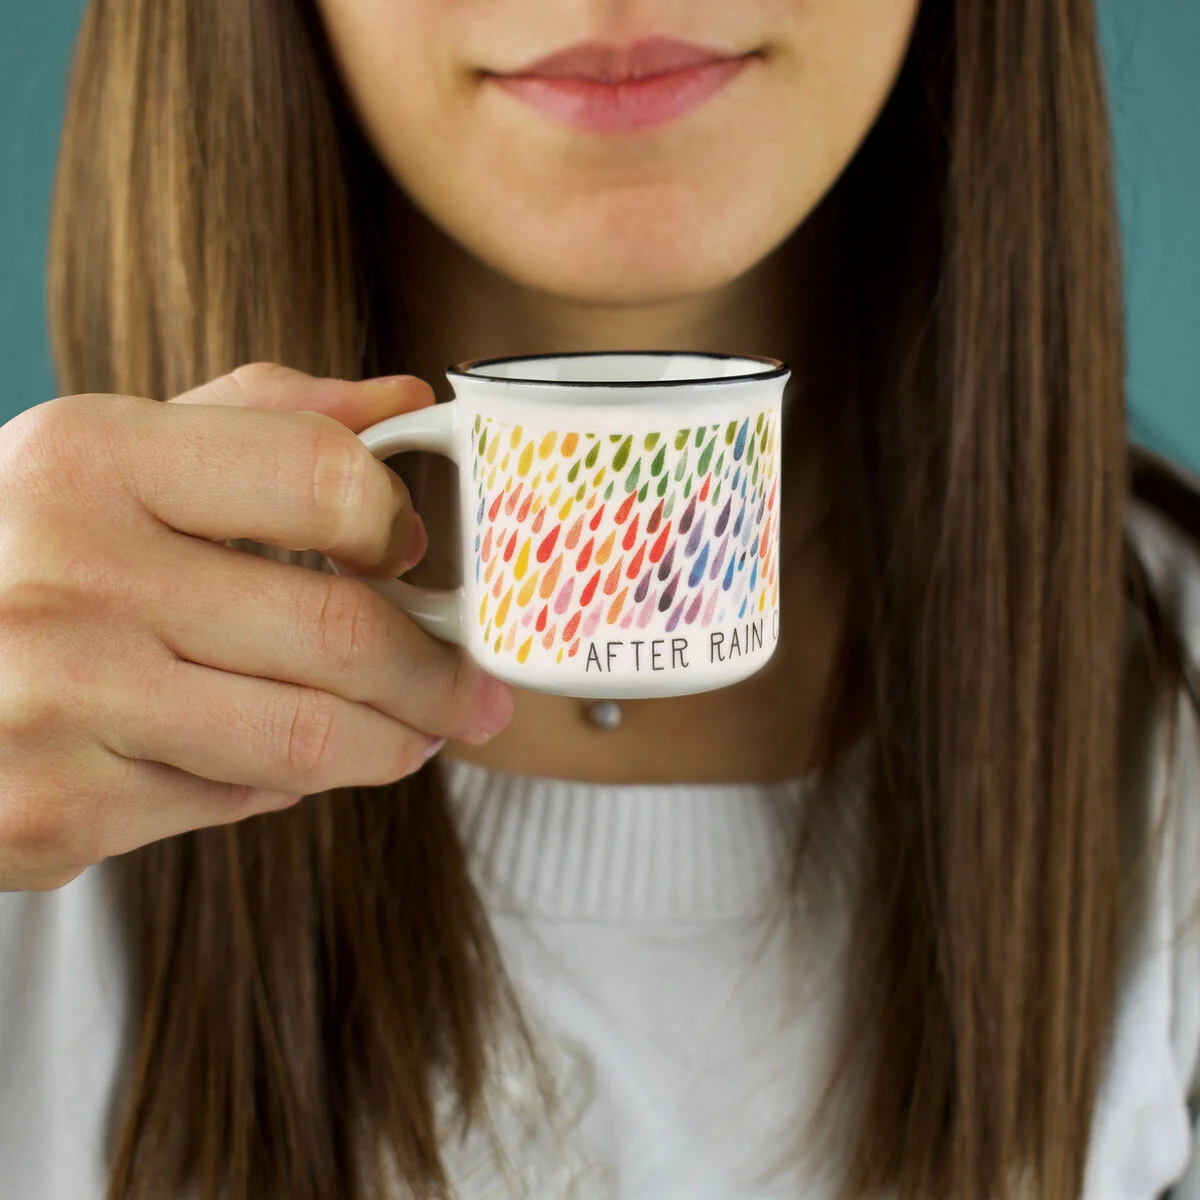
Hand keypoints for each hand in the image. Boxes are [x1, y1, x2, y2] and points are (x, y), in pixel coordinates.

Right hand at [0, 363, 511, 890]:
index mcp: (90, 458)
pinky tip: (277, 761)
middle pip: (338, 631)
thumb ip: (262, 418)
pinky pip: (230, 802)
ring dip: (390, 743)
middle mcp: (67, 575)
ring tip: (415, 735)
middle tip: (473, 693)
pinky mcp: (52, 813)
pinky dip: (279, 784)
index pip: (323, 479)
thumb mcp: (112, 454)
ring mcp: (55, 704)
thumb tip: (404, 398)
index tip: (415, 558)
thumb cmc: (20, 548)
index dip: (394, 523)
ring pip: (306, 738)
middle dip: (436, 675)